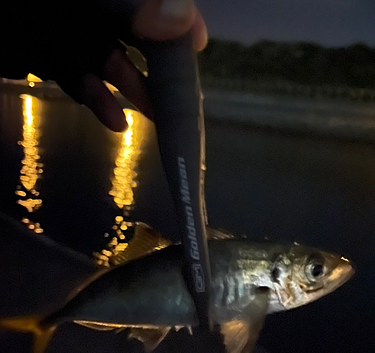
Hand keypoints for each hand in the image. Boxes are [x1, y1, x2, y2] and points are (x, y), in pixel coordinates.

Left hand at [0, 0, 206, 131]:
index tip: (196, 44)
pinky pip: (78, 79)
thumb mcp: (84, 1)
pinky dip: (98, 101)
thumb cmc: (27, 9)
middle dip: (162, 66)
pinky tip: (117, 123)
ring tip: (159, 118)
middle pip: (137, 35)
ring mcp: (68, 32)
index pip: (151, 0)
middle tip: (184, 96)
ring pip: (111, 62)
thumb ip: (129, 3)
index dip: (176, 19)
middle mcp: (90, 8)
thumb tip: (181, 17)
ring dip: (136, 92)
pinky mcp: (48, 57)